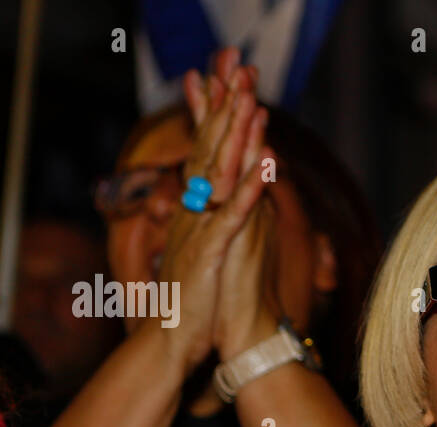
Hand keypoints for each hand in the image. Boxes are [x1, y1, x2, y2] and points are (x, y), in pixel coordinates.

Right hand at [154, 56, 266, 373]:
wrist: (170, 345)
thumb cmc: (189, 308)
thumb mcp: (200, 259)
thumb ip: (208, 231)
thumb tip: (219, 215)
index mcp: (191, 214)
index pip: (203, 156)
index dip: (215, 119)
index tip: (230, 86)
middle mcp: (191, 214)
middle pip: (209, 152)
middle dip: (226, 111)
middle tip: (240, 72)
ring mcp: (198, 231)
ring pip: (220, 175)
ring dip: (239, 138)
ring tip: (257, 104)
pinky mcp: (208, 253)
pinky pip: (232, 214)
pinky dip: (250, 188)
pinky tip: (266, 165)